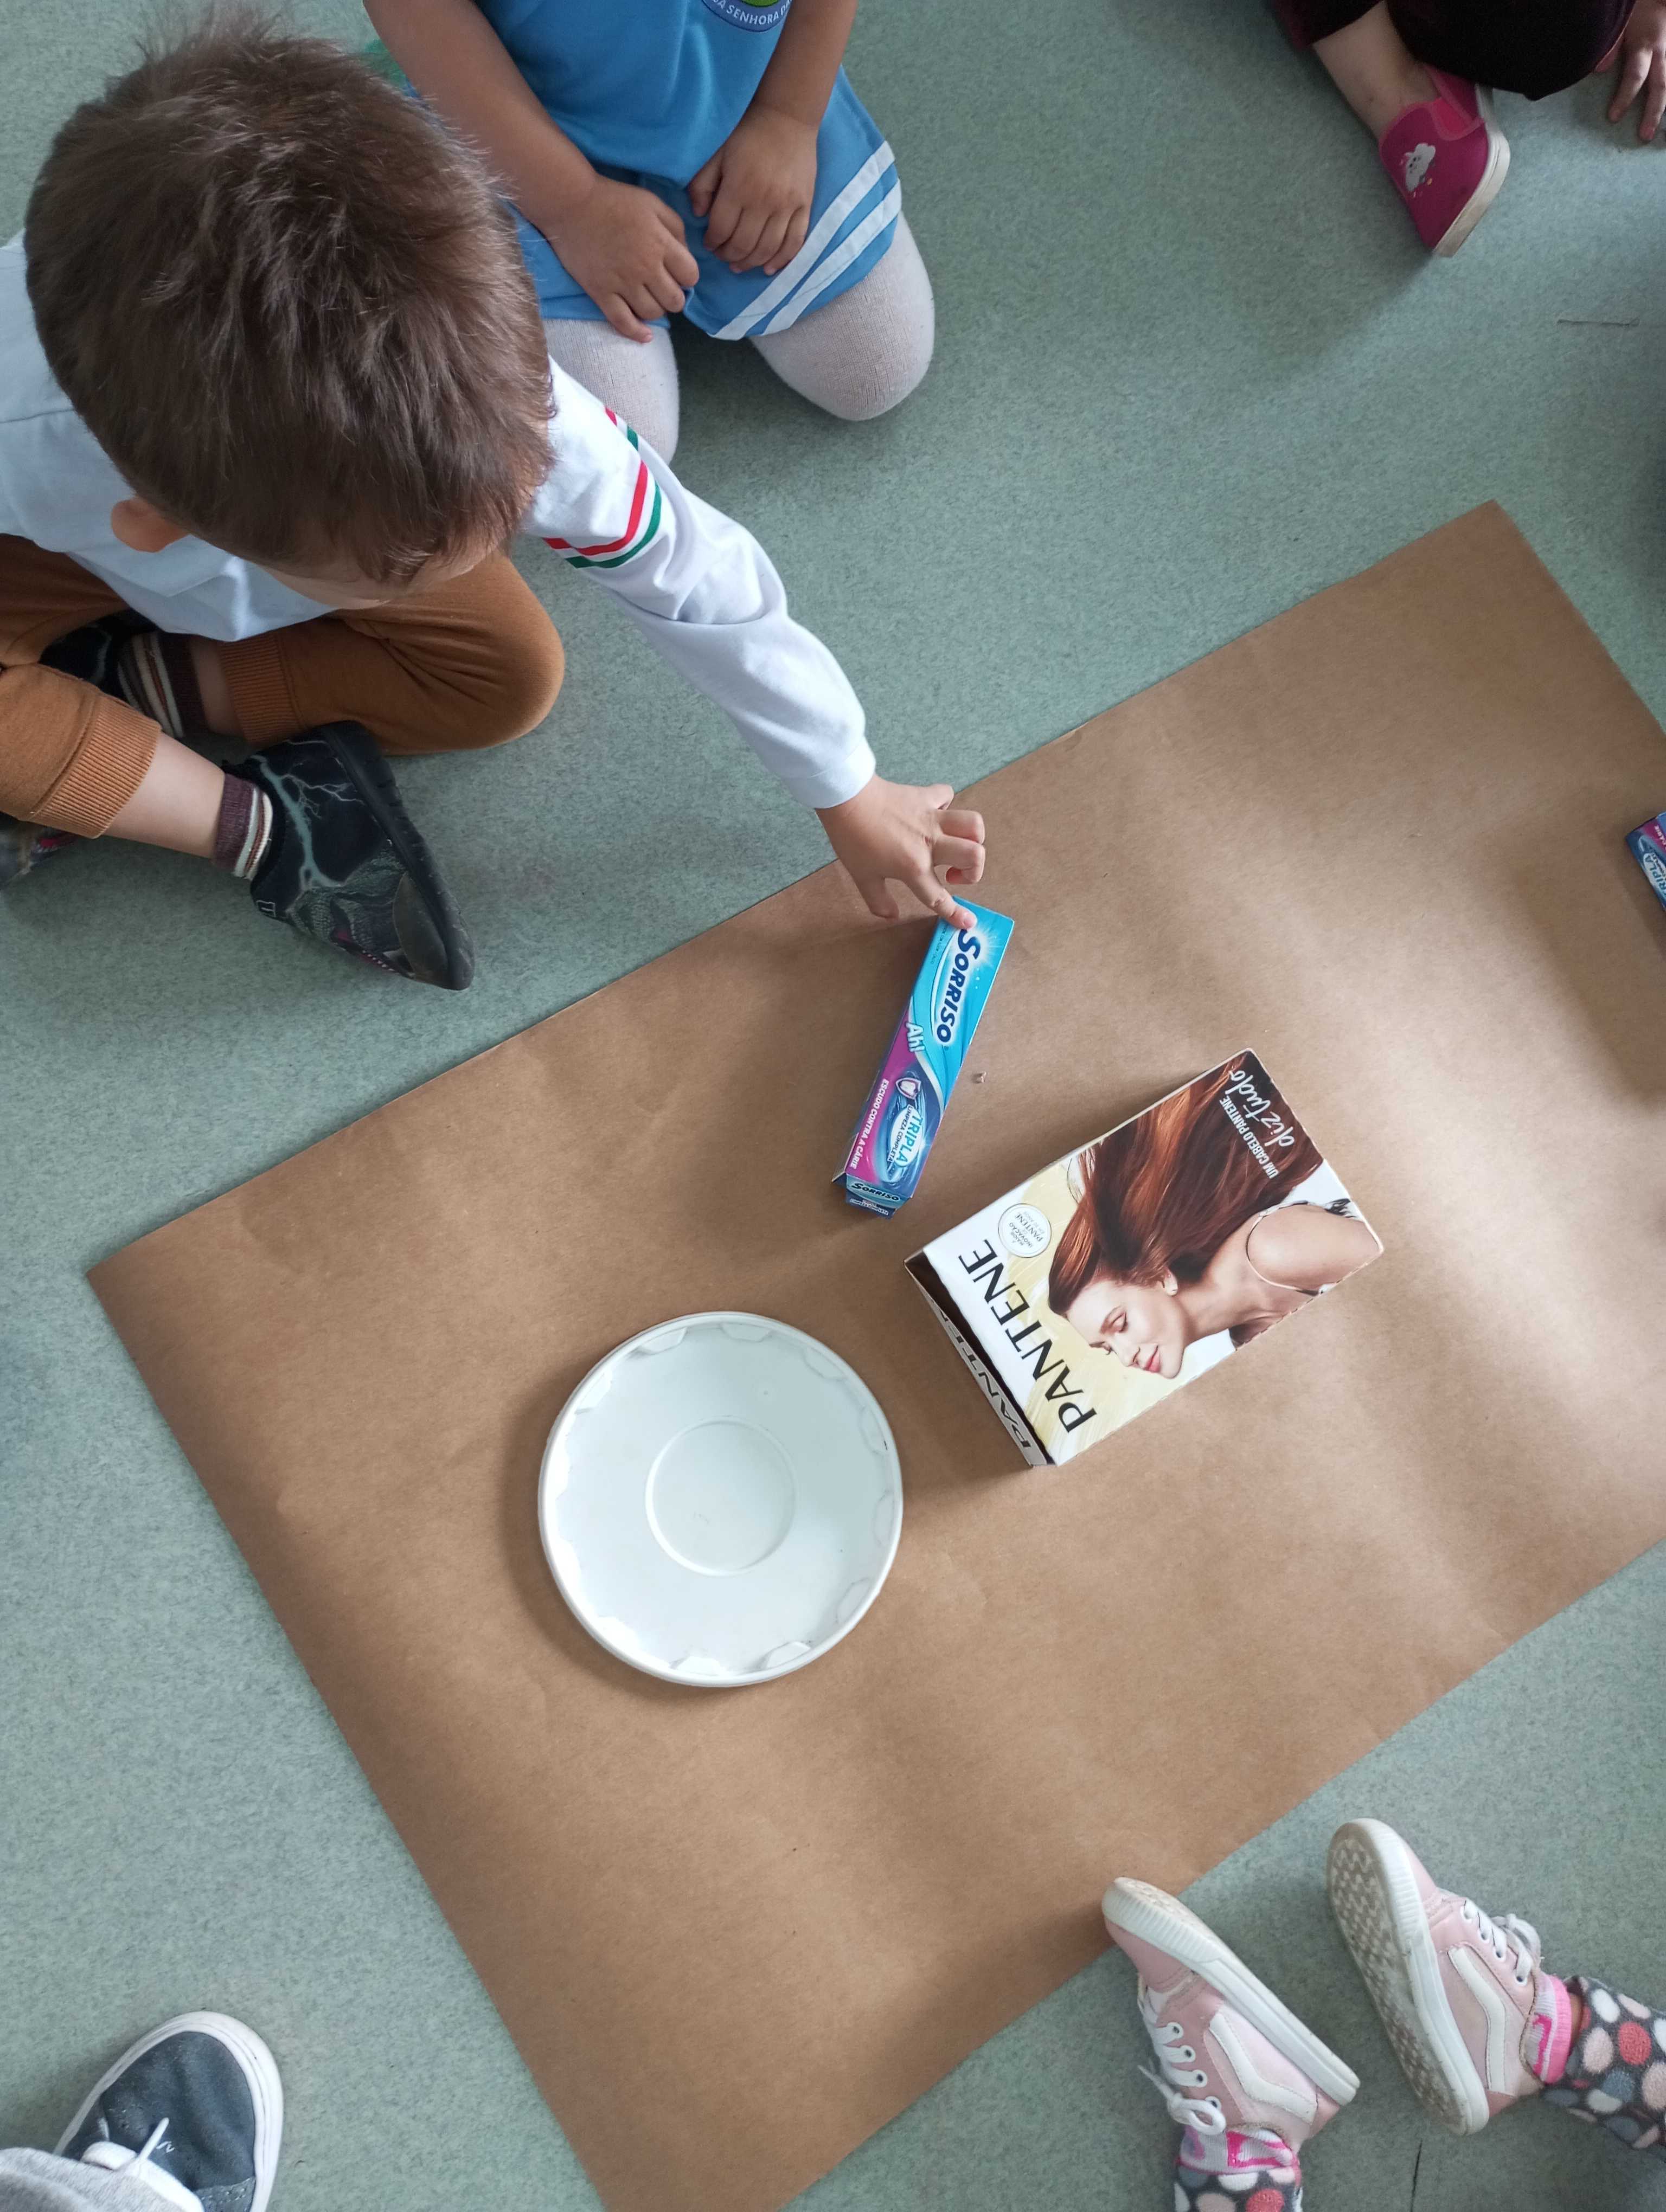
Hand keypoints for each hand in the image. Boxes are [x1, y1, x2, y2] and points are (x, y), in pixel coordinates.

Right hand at [541, 175, 700, 341]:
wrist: (571, 203)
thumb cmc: (613, 200)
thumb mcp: (652, 203)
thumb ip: (675, 227)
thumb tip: (685, 253)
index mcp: (660, 243)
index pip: (690, 276)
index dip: (687, 277)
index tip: (677, 273)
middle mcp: (645, 267)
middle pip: (675, 300)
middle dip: (674, 296)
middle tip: (663, 288)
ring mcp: (622, 283)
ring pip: (652, 313)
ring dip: (655, 309)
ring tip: (648, 299)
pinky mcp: (601, 293)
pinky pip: (623, 323)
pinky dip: (637, 333)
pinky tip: (645, 336)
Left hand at [688, 105, 817, 274]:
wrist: (787, 118)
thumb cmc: (747, 136)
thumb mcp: (717, 155)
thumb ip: (702, 184)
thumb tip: (699, 215)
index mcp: (739, 188)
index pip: (721, 229)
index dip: (712, 243)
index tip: (709, 244)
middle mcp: (763, 202)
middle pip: (743, 245)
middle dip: (729, 256)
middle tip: (723, 256)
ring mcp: (786, 207)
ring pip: (767, 249)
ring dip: (751, 263)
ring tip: (740, 264)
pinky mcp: (804, 207)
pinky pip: (794, 243)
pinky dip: (781, 260)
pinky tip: (768, 269)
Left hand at [816, 777, 986, 929]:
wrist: (847, 797)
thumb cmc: (852, 838)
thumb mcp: (862, 876)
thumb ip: (879, 900)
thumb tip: (891, 917)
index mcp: (914, 867)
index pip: (939, 897)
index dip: (956, 914)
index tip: (968, 922)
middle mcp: (930, 843)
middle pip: (975, 855)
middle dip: (973, 871)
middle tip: (952, 874)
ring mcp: (931, 817)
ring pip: (974, 824)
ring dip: (973, 837)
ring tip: (957, 844)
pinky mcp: (926, 796)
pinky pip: (947, 796)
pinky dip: (946, 804)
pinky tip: (935, 813)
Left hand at [1610, 0, 1665, 140]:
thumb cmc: (1638, 6)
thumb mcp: (1622, 19)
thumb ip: (1611, 43)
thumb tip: (1599, 70)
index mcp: (1645, 45)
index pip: (1635, 77)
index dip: (1625, 98)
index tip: (1613, 118)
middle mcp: (1662, 51)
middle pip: (1660, 86)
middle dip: (1653, 112)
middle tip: (1645, 136)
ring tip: (1660, 128)